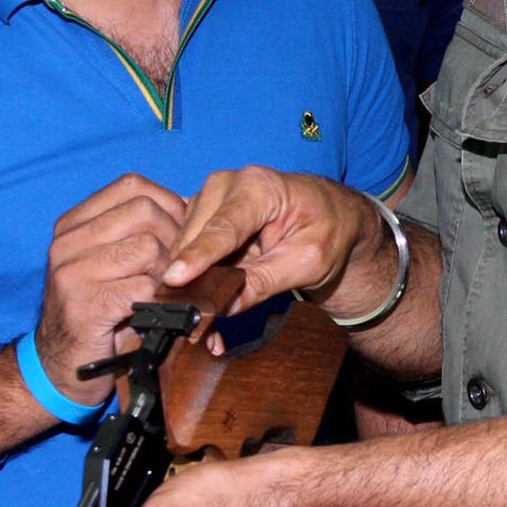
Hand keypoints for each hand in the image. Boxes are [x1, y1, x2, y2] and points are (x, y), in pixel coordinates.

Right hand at [32, 174, 187, 409]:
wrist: (61, 366)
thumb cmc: (98, 311)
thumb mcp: (109, 263)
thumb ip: (138, 232)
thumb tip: (191, 205)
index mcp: (74, 224)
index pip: (132, 186)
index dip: (169, 203)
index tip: (183, 231)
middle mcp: (67, 241)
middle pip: (144, 211)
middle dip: (175, 236)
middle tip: (180, 267)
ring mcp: (72, 272)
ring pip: (148, 247)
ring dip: (169, 271)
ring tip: (167, 291)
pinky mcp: (85, 305)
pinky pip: (144, 287)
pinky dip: (161, 300)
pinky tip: (157, 312)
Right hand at [162, 166, 390, 320]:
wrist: (333, 214)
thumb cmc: (329, 231)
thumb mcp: (309, 261)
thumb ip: (266, 281)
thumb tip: (224, 305)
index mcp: (259, 186)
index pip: (222, 228)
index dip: (197, 257)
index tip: (174, 279)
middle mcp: (228, 184)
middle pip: (195, 237)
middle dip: (192, 277)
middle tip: (196, 322)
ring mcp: (212, 195)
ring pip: (185, 244)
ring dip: (192, 280)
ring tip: (206, 315)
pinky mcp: (204, 212)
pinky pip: (189, 246)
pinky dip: (195, 273)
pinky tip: (206, 299)